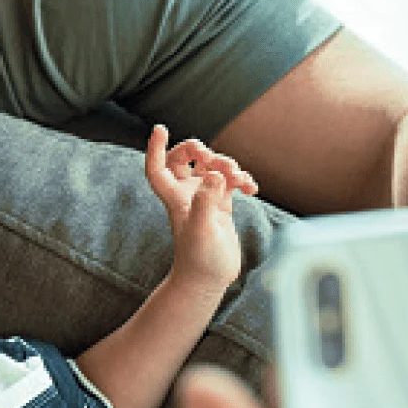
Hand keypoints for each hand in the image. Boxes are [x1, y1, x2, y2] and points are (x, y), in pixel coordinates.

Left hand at [145, 125, 257, 286]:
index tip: (160, 128)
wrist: (209, 279)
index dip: (155, 148)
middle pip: (183, 159)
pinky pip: (230, 181)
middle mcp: (187, 194)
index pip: (158, 168)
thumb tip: (213, 174)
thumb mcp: (201, 230)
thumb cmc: (199, 258)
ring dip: (226, 164)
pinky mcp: (221, 205)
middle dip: (197, 149)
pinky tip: (252, 188)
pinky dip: (242, 179)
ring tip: (239, 178)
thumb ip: (205, 201)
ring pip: (211, 167)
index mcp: (175, 198)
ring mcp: (205, 197)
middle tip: (210, 156)